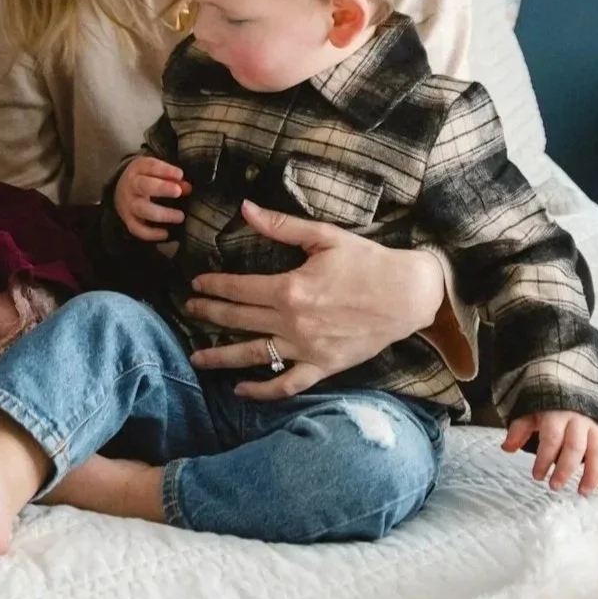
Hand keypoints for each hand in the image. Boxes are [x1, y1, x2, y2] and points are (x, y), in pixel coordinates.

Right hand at [114, 156, 189, 241]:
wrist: (121, 188)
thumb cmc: (146, 178)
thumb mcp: (156, 171)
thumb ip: (173, 178)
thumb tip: (188, 188)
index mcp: (138, 169)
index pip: (150, 166)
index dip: (165, 170)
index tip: (180, 174)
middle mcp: (131, 185)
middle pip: (143, 186)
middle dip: (161, 188)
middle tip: (178, 192)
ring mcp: (128, 203)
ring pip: (142, 209)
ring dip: (162, 214)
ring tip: (180, 216)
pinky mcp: (128, 219)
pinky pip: (137, 228)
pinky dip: (150, 233)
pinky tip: (166, 234)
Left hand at [184, 200, 444, 398]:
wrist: (409, 295)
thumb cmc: (367, 262)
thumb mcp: (323, 236)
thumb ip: (280, 225)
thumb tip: (244, 208)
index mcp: (290, 288)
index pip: (238, 288)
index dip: (213, 286)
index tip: (195, 284)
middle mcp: (294, 322)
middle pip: (239, 319)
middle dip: (209, 313)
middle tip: (188, 309)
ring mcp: (308, 349)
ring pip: (254, 355)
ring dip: (221, 356)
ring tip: (196, 357)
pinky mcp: (324, 367)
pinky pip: (287, 384)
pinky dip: (262, 390)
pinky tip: (240, 389)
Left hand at [503, 411, 597, 494]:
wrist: (568, 386)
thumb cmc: (546, 407)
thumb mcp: (529, 413)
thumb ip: (519, 430)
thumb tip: (506, 449)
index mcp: (555, 414)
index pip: (551, 439)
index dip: (544, 459)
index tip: (537, 476)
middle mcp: (577, 420)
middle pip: (574, 447)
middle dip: (565, 470)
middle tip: (555, 487)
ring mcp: (593, 427)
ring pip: (597, 452)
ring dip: (592, 474)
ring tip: (583, 492)